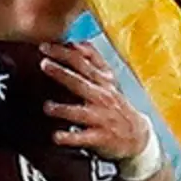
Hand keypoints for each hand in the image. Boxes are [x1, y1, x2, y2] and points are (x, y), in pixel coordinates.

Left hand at [40, 42, 150, 161]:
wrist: (137, 136)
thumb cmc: (115, 105)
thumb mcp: (108, 80)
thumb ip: (92, 60)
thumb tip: (74, 43)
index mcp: (102, 82)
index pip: (82, 62)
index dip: (63, 53)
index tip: (44, 47)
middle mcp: (102, 98)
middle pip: (80, 83)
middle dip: (62, 73)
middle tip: (44, 65)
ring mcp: (102, 118)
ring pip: (81, 113)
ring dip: (64, 109)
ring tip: (47, 107)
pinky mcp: (101, 138)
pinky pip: (84, 138)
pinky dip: (71, 138)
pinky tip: (56, 137)